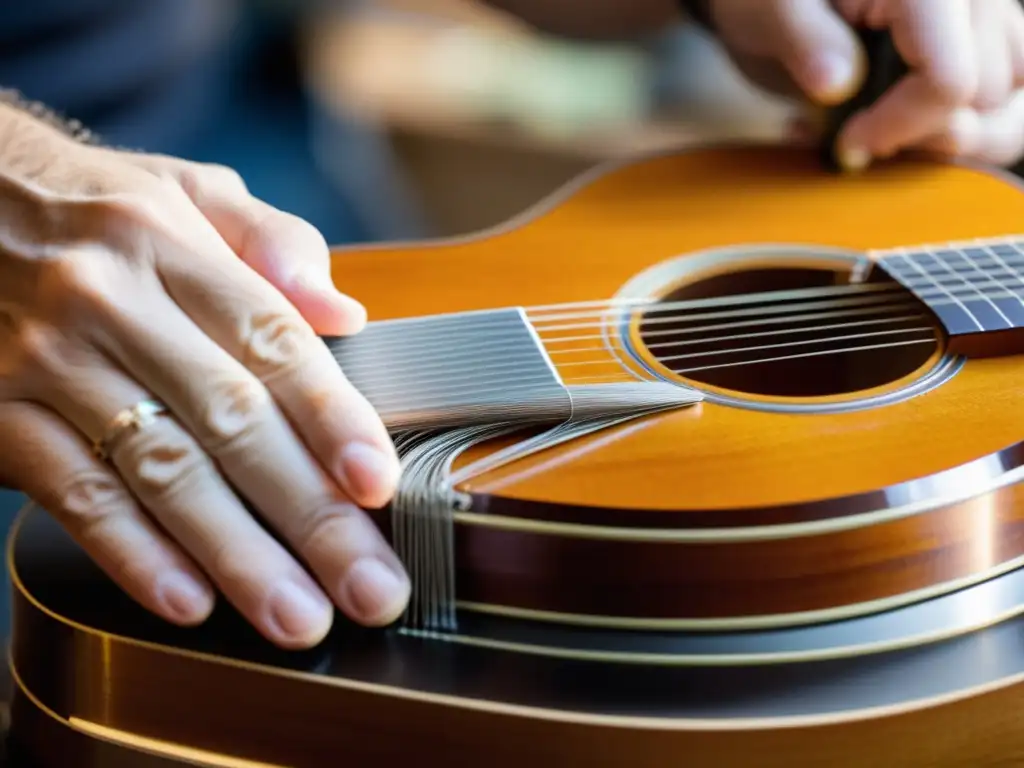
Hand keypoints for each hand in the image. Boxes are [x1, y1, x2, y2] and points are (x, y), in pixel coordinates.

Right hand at [0, 103, 409, 648]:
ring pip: (159, 471)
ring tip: (297, 615)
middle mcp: (111, 303)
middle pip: (231, 421)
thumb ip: (271, 243)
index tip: (378, 485)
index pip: (271, 341)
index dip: (332, 418)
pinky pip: (73, 495)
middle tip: (369, 586)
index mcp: (170, 245)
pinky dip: (132, 553)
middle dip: (309, 515)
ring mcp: (47, 363)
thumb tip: (344, 315)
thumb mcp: (184, 192)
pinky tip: (189, 601)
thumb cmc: (93, 209)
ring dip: (236, 555)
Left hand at [706, 0, 1023, 169]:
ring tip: (891, 136)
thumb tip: (836, 82)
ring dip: (954, 139)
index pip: (950, 79)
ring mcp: (987, 19)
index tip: (849, 143)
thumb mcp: (768, 11)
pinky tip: (907, 132)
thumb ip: (803, 40)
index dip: (899, 127)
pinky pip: (1010, 101)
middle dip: (920, 134)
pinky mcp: (984, 45)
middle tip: (857, 133)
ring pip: (1014, 103)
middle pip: (986, 98)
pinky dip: (962, 131)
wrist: (780, 1)